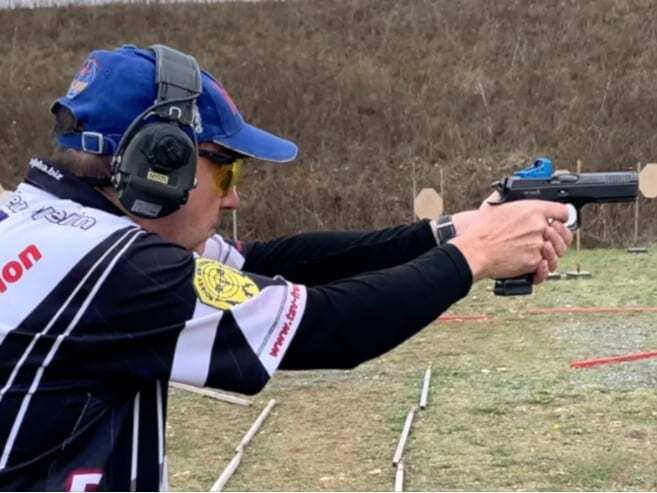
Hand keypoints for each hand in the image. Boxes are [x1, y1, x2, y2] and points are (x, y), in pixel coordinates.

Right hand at [449, 201, 572, 281]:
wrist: (475, 252)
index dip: (561, 216)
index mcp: (532, 209)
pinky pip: (546, 265)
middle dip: (558, 236)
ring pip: (557, 250)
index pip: (562, 211)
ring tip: (540, 251)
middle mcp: (539, 226)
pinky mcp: (533, 262)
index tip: (558, 220)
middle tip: (548, 238)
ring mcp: (538, 245)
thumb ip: (506, 196)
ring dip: (551, 252)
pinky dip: (542, 267)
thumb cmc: (481, 230)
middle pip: (563, 233)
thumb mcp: (493, 205)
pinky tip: (537, 263)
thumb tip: (506, 190)